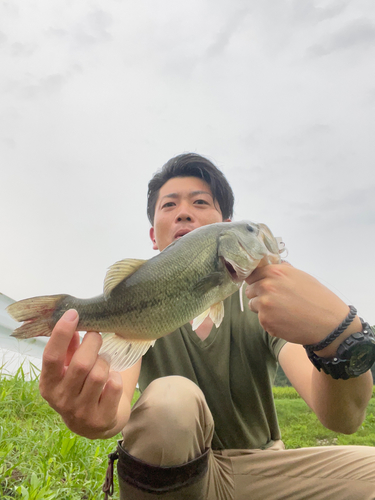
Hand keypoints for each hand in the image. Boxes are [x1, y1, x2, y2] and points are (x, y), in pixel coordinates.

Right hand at [39, 310, 123, 438]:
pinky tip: (112, 379)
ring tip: (105, 361)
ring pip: (99, 374)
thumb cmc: (81, 388)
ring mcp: (81, 412)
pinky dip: (116, 378)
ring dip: (105, 362)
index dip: (61, 333)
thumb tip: (70, 320)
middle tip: (97, 337)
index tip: (73, 313)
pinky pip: (114, 387)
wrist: (96, 424)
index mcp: (49, 384)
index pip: (51, 356)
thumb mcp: (69, 369)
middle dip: (93, 343)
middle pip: (81, 363)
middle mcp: (61, 400)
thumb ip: (68, 348)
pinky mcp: (101, 419)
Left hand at [245, 263, 356, 345]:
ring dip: (263, 308)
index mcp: (275, 272)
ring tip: (282, 311)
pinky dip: (270, 321)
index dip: (256, 280)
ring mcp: (264, 305)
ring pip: (253, 305)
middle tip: (275, 300)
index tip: (261, 285)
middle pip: (250, 290)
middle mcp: (266, 286)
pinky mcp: (265, 321)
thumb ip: (282, 270)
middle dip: (259, 294)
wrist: (329, 323)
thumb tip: (271, 265)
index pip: (251, 274)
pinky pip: (261, 320)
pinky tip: (285, 321)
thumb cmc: (318, 298)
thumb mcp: (301, 276)